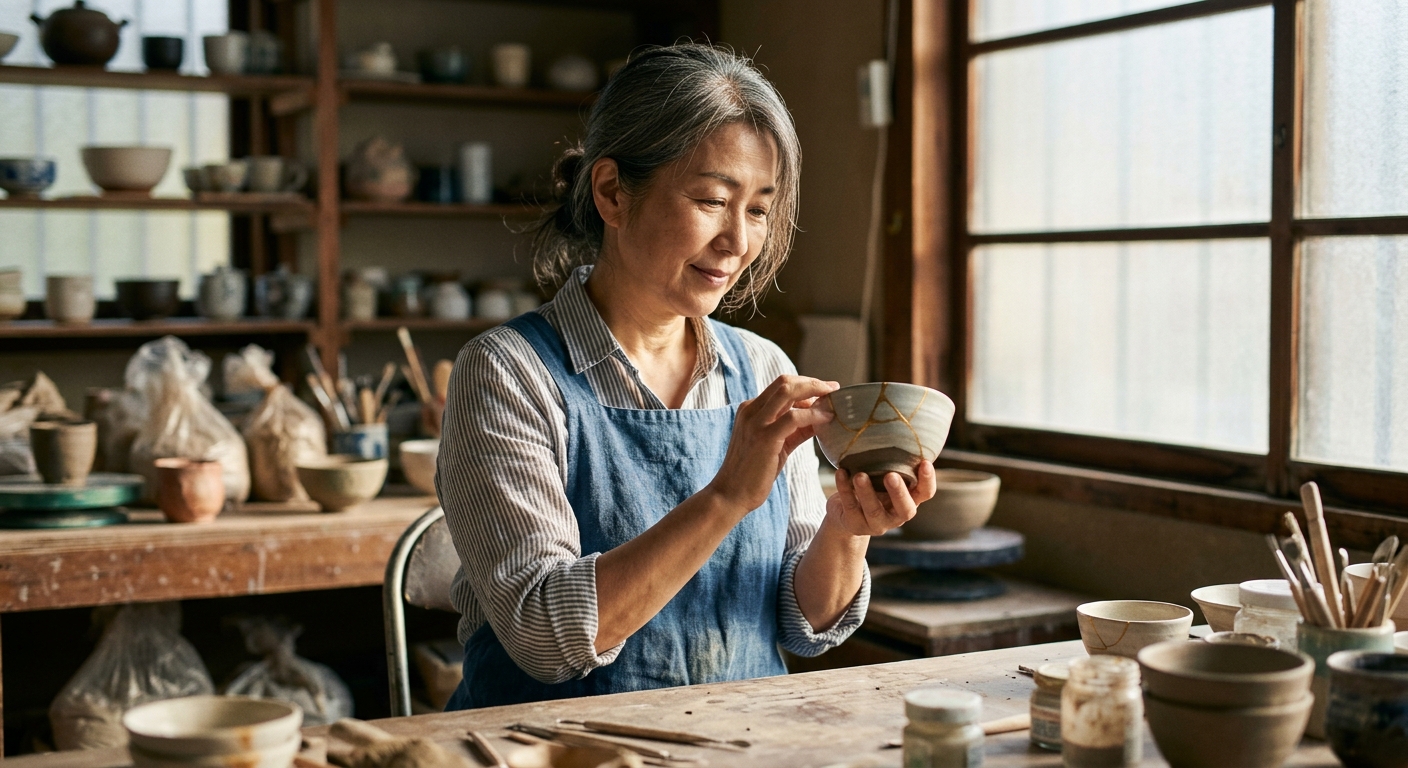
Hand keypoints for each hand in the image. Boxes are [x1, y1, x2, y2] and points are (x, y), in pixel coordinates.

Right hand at [706, 375, 838, 513]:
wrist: (730, 495)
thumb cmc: (753, 473)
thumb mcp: (776, 445)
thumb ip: (795, 430)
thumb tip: (819, 420)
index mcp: (750, 410)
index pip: (781, 386)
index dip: (806, 384)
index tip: (826, 389)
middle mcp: (751, 410)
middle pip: (785, 382)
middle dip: (813, 382)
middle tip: (833, 388)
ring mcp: (756, 422)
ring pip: (788, 391)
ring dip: (815, 392)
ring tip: (833, 402)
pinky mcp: (765, 437)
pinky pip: (794, 417)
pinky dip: (813, 414)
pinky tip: (826, 419)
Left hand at [826, 461, 936, 536]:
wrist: (844, 513)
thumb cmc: (872, 486)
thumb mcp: (884, 475)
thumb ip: (893, 460)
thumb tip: (895, 418)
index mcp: (909, 499)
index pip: (926, 493)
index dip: (928, 480)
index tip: (925, 462)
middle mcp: (896, 515)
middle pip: (905, 509)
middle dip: (898, 492)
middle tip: (891, 475)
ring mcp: (876, 523)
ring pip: (874, 511)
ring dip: (867, 492)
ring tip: (859, 475)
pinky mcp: (856, 525)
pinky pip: (850, 508)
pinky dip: (844, 489)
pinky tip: (841, 473)